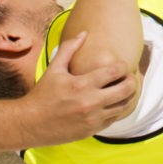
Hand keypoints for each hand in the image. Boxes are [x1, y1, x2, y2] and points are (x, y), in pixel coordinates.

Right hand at [14, 33, 135, 145]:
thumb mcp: (54, 69)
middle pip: (126, 89)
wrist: (31, 123)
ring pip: (123, 106)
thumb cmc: (42, 94)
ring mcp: (93, 118)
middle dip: (132, 81)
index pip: (115, 71)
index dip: (123, 66)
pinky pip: (113, 119)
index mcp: (82, 84)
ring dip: (126, 96)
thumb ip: (69, 48)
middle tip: (129, 77)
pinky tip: (112, 103)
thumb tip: (83, 33)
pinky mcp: (92, 130)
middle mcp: (90, 102)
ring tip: (123, 89)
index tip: (122, 65)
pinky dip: (116, 110)